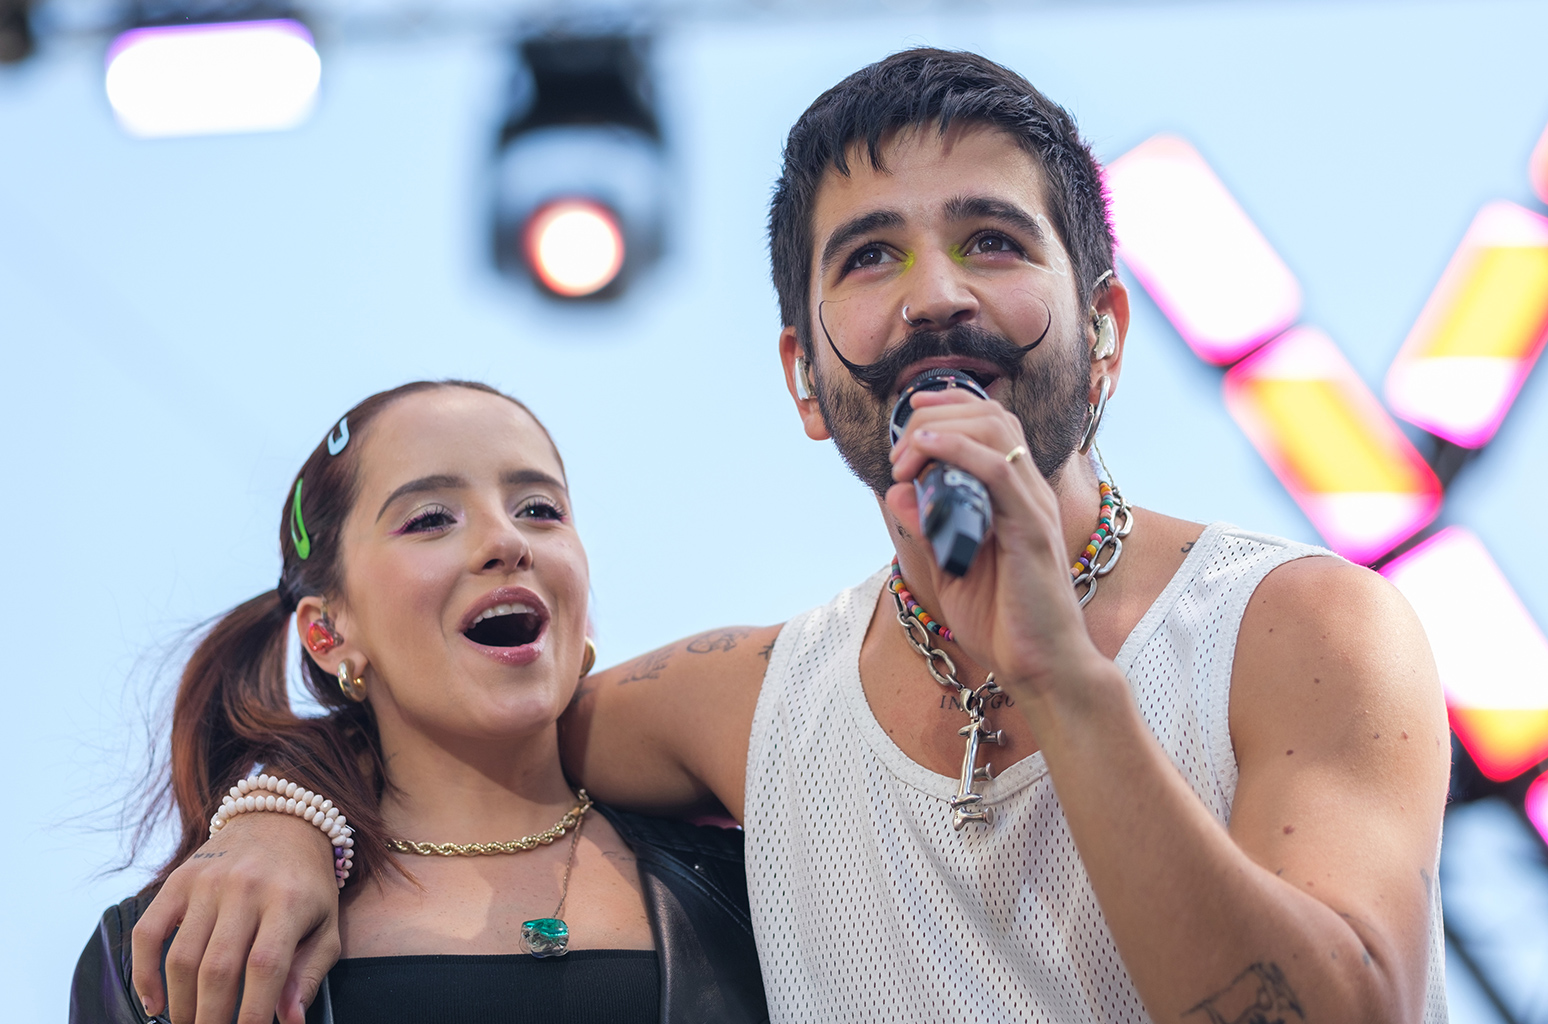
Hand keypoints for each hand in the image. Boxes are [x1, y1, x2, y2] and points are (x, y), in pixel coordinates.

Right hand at [131, 812, 340, 1023]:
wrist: (282, 821)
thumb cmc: (307, 885)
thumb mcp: (325, 924)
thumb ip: (309, 972)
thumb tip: (291, 1020)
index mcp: (288, 900)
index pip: (266, 967)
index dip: (254, 1012)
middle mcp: (245, 887)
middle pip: (218, 969)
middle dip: (212, 1018)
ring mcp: (208, 881)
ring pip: (181, 958)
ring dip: (181, 1005)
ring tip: (189, 1023)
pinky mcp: (178, 879)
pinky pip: (147, 933)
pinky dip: (143, 974)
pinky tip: (154, 1004)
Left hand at [887, 388, 1111, 703]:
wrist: (1041, 669)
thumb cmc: (1001, 622)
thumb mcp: (948, 567)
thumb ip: (925, 527)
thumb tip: (897, 489)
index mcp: (1015, 494)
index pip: (990, 423)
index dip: (948, 407)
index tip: (906, 424)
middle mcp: (1029, 491)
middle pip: (989, 415)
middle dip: (934, 415)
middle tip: (897, 451)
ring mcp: (1033, 507)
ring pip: (994, 430)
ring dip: (939, 429)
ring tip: (904, 456)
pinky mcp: (1031, 530)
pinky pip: (997, 471)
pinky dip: (957, 450)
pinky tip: (926, 451)